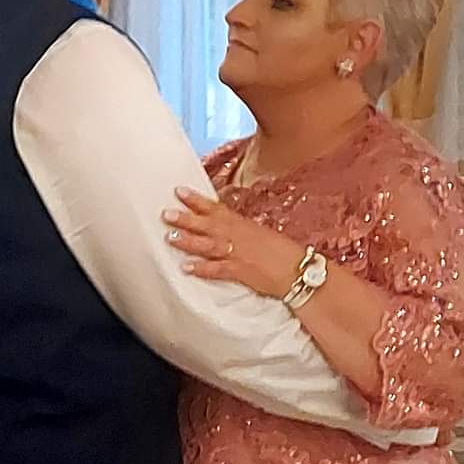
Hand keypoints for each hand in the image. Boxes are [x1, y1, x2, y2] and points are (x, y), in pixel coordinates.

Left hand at [163, 188, 304, 299]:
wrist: (298, 270)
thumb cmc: (280, 252)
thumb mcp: (257, 233)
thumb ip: (237, 230)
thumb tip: (220, 225)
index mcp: (241, 224)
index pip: (215, 208)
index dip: (196, 200)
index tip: (179, 191)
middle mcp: (237, 236)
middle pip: (207, 224)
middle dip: (186, 218)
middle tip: (166, 213)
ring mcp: (237, 253)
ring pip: (208, 245)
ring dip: (189, 241)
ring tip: (170, 237)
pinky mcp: (240, 271)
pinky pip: (217, 269)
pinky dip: (202, 268)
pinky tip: (186, 267)